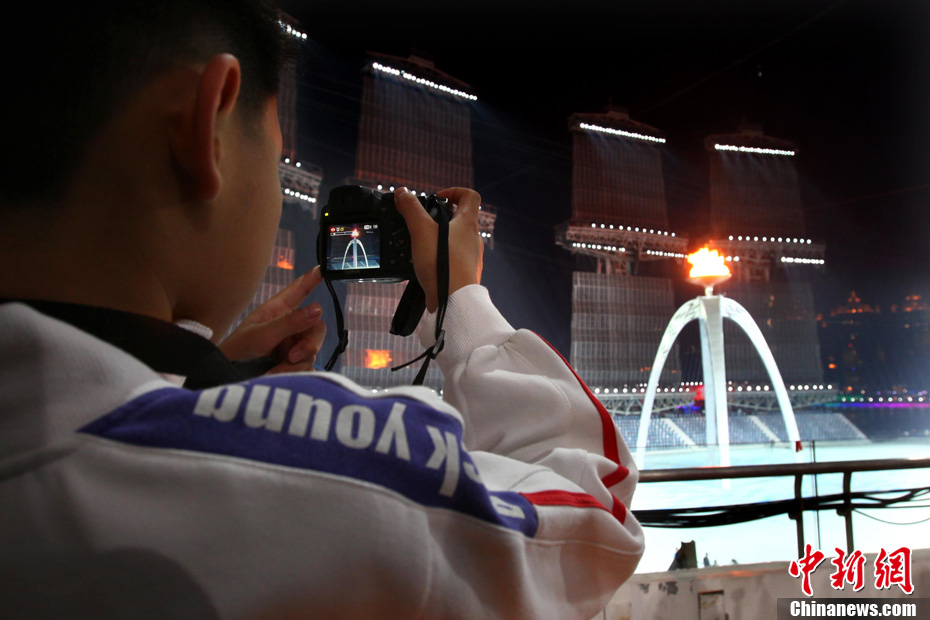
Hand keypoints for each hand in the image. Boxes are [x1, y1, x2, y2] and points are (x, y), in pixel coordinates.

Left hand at [219, 266, 326, 373]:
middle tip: (293, 356)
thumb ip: (290, 323)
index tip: (323, 269)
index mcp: (278, 310)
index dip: (311, 279)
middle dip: (309, 344)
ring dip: (298, 362)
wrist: (229, 378)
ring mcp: (292, 345)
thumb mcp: (262, 335)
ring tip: (278, 368)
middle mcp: (289, 326)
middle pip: (316, 327)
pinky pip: (308, 366)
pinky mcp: (293, 364)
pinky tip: (278, 373)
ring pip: (313, 349)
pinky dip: (296, 372)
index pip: (298, 290)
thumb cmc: (238, 351)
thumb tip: (318, 309)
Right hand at [394, 187, 483, 312]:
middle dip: (441, 217)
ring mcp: (471, 258)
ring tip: (421, 244)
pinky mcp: (464, 273)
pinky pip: (453, 259)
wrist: (454, 301)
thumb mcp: (421, 230)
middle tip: (423, 223)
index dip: (454, 191)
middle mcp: (473, 240)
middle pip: (461, 219)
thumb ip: (411, 209)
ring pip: (456, 240)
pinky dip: (440, 257)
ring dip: (440, 238)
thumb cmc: (443, 265)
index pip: (470, 196)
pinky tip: (426, 264)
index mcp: (468, 224)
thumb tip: (403, 193)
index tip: (438, 198)